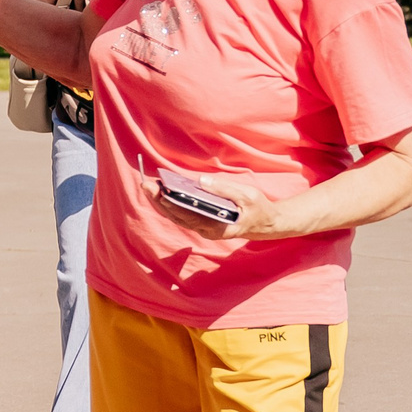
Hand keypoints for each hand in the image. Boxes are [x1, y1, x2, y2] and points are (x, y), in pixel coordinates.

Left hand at [145, 168, 285, 239]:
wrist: (266, 224)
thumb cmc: (258, 209)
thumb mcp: (247, 196)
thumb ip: (224, 189)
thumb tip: (201, 181)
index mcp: (217, 227)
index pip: (188, 215)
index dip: (172, 204)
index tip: (159, 192)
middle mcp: (206, 230)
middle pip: (177, 216)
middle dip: (159, 200)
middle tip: (145, 184)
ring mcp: (203, 228)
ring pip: (177, 216)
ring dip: (161, 202)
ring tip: (149, 185)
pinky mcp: (202, 222)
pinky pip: (182, 214)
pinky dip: (171, 203)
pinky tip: (162, 190)